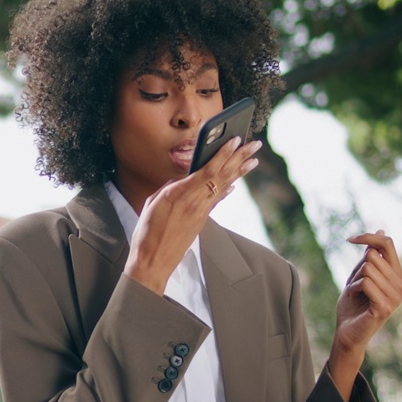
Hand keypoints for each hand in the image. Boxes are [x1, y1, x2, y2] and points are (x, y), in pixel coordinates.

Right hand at [124, 137, 260, 294]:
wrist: (153, 261)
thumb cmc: (146, 232)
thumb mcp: (153, 202)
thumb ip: (170, 187)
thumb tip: (182, 180)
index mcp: (179, 194)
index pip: (207, 169)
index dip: (223, 154)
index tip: (234, 140)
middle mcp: (194, 202)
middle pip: (222, 175)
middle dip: (239, 158)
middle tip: (254, 145)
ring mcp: (200, 213)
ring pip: (223, 186)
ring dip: (239, 172)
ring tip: (253, 160)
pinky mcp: (201, 222)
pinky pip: (216, 200)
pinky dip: (226, 189)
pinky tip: (234, 183)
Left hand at [328, 231, 401, 395]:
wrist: (347, 332)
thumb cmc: (353, 305)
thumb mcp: (359, 275)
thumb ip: (370, 256)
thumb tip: (381, 231)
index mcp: (398, 276)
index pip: (387, 244)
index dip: (368, 237)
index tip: (350, 239)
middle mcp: (401, 286)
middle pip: (373, 256)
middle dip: (356, 269)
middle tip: (355, 287)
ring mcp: (396, 297)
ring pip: (368, 268)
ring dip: (353, 281)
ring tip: (355, 294)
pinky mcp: (385, 306)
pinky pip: (365, 282)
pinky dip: (352, 288)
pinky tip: (353, 298)